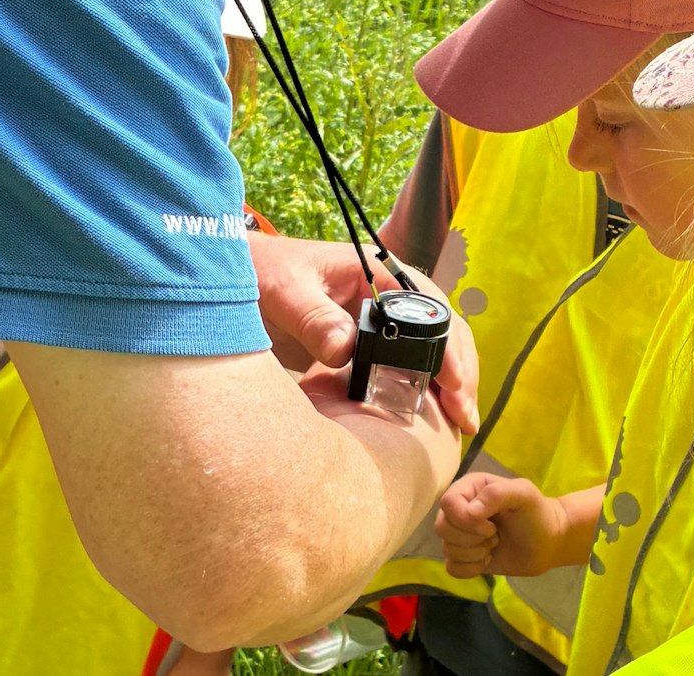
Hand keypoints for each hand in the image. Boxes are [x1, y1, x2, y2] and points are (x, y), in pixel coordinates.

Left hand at [248, 232, 479, 433]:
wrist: (229, 285)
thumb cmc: (259, 275)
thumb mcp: (283, 292)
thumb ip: (313, 318)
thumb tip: (345, 350)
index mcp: (375, 270)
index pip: (429, 305)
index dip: (446, 343)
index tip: (452, 382)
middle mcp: (385, 293)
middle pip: (440, 328)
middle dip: (458, 369)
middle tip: (464, 415)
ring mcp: (378, 320)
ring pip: (429, 349)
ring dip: (447, 382)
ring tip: (460, 422)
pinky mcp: (365, 346)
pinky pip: (402, 366)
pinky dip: (421, 389)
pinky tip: (431, 418)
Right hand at [435, 474, 584, 579]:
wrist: (548, 544)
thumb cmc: (536, 515)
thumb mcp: (523, 494)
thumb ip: (497, 494)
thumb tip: (469, 512)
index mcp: (470, 488)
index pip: (447, 503)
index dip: (466, 520)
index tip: (492, 526)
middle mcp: (461, 510)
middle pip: (442, 527)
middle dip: (472, 538)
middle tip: (495, 536)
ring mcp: (461, 535)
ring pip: (447, 549)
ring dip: (475, 553)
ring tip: (495, 545)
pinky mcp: (465, 557)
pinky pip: (452, 568)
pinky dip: (471, 569)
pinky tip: (488, 560)